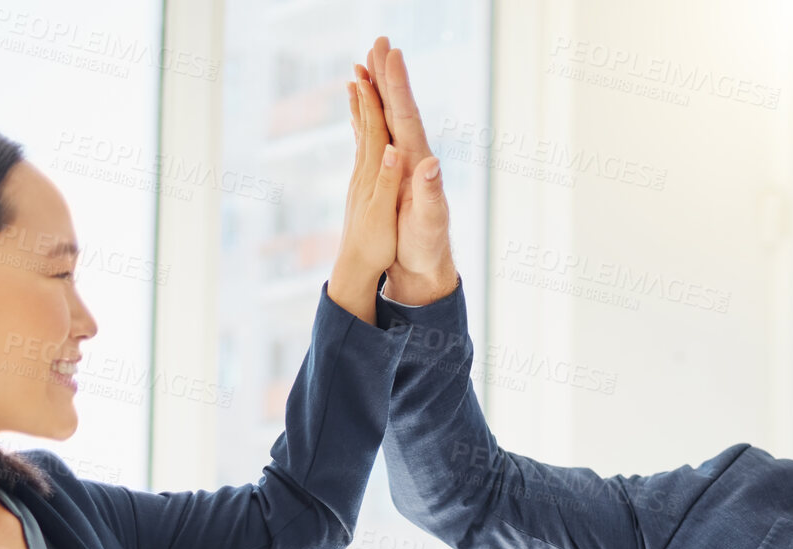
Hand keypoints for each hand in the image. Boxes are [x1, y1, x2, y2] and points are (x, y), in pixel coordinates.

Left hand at [328, 71, 406, 323]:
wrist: (354, 269)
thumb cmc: (374, 246)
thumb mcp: (385, 214)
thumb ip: (389, 180)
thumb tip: (393, 148)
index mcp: (373, 174)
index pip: (375, 129)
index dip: (375, 99)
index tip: (372, 70)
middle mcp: (364, 172)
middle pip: (365, 124)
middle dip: (365, 92)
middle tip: (363, 61)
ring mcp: (361, 180)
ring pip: (361, 135)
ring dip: (360, 107)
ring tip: (355, 83)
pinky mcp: (362, 190)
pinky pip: (362, 152)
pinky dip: (361, 133)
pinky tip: (360, 129)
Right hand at [356, 37, 457, 304]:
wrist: (425, 264)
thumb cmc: (427, 246)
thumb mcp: (430, 223)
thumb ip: (431, 194)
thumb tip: (431, 164)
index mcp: (418, 162)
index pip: (407, 115)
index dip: (399, 85)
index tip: (391, 54)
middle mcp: (413, 155)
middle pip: (399, 107)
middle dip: (388, 74)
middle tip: (379, 41)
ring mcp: (404, 162)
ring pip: (388, 116)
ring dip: (378, 89)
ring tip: (365, 62)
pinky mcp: (395, 171)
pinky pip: (379, 134)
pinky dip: (369, 115)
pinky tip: (361, 104)